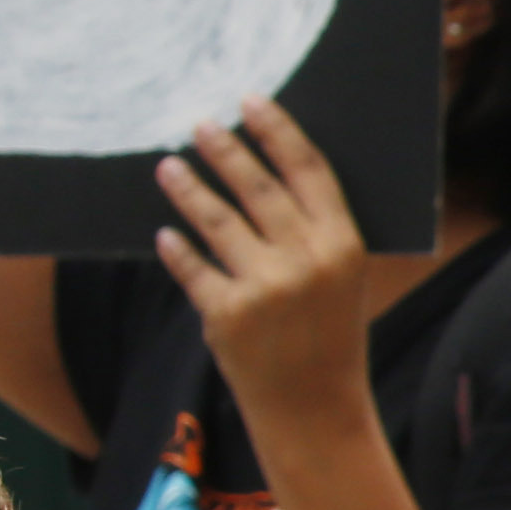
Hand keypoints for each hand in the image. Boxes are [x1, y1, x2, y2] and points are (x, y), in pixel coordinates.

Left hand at [155, 102, 379, 444]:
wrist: (315, 408)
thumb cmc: (330, 337)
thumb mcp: (344, 279)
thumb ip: (315, 232)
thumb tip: (265, 175)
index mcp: (344, 244)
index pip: (309, 171)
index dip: (278, 131)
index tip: (251, 101)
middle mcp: (306, 260)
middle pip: (258, 187)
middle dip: (225, 150)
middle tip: (199, 124)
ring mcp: (265, 286)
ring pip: (217, 220)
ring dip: (188, 188)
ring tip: (168, 166)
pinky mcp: (227, 312)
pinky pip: (192, 267)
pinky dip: (177, 249)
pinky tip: (166, 234)